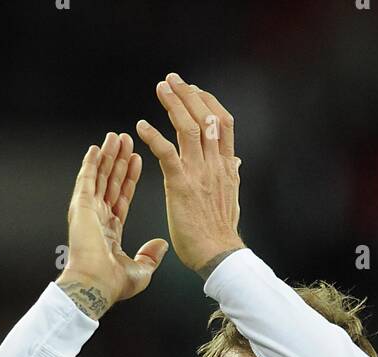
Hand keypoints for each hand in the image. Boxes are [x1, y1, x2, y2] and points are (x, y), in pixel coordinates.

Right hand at [57, 132, 168, 315]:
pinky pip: (86, 179)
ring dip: (108, 156)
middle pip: (111, 182)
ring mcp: (88, 211)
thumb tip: (161, 245)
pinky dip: (90, 163)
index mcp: (111, 231)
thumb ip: (151, 256)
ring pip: (100, 176)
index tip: (137, 160)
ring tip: (116, 137)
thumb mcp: (141, 270)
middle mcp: (98, 218)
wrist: (96, 285)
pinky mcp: (81, 206)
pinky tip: (96, 148)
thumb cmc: (113, 284)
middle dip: (119, 161)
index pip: (122, 197)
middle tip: (127, 140)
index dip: (130, 178)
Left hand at [135, 74, 244, 275]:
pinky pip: (167, 153)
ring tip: (161, 88)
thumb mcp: (232, 198)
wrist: (218, 255)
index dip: (208, 101)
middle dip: (188, 93)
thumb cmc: (220, 233)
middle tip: (172, 80)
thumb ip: (231, 176)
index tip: (195, 90)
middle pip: (205, 116)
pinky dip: (153, 136)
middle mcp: (215, 164)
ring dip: (173, 104)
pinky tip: (141, 126)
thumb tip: (236, 161)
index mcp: (227, 166)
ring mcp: (199, 173)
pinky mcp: (181, 185)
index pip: (223, 122)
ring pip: (188, 127)